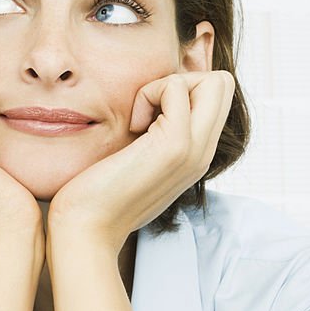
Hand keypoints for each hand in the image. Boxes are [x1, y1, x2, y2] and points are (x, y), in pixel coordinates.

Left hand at [47, 71, 234, 252]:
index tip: (150, 115)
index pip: (218, 97)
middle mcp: (203, 153)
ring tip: (140, 120)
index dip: (185, 90)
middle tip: (148, 111)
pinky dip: (149, 93)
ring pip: (214, 81)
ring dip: (168, 86)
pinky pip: (176, 87)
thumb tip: (149, 109)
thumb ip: (155, 138)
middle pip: (223, 84)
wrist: (86, 229)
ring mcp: (193, 150)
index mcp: (197, 156)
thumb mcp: (139, 162)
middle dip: (183, 80)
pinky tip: (131, 126)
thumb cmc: (99, 196)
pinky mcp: (174, 145)